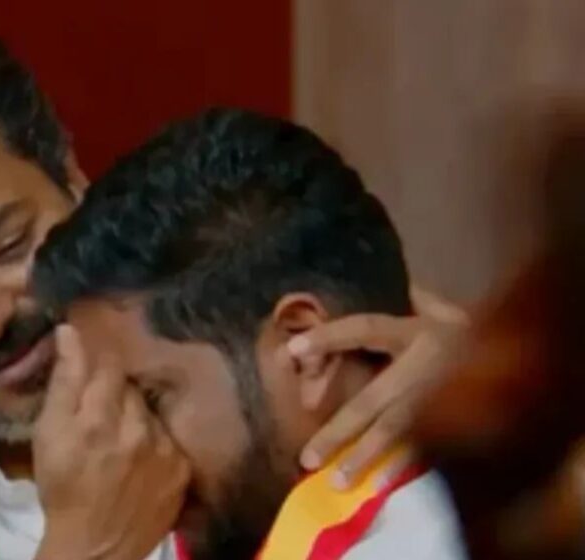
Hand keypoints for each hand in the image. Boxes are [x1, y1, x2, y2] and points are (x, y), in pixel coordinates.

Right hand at [33, 325, 188, 559]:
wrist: (95, 547)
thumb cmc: (63, 488)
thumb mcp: (48, 434)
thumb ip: (63, 381)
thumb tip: (70, 332)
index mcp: (99, 418)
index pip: (109, 364)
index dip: (97, 363)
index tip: (90, 369)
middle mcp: (138, 428)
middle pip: (130, 387)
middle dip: (114, 391)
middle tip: (98, 411)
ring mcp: (165, 450)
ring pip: (150, 411)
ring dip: (135, 416)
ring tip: (118, 438)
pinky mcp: (182, 469)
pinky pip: (169, 437)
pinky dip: (154, 440)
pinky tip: (139, 457)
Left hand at [290, 286, 468, 488]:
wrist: (529, 343)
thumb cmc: (469, 328)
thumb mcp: (439, 311)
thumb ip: (407, 307)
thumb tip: (379, 302)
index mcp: (416, 331)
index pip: (364, 329)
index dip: (328, 337)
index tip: (290, 350)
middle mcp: (427, 364)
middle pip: (373, 400)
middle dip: (338, 430)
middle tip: (306, 457)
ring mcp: (444, 394)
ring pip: (397, 430)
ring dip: (364, 457)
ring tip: (334, 480)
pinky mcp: (463, 417)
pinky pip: (429, 446)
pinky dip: (404, 464)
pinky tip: (380, 482)